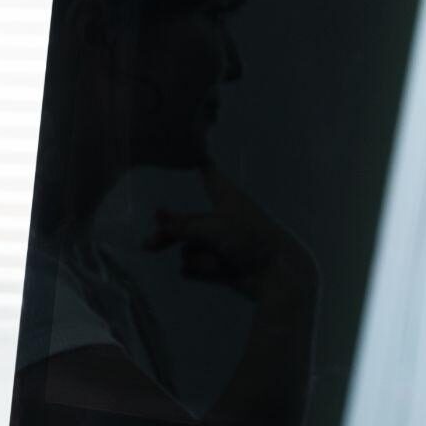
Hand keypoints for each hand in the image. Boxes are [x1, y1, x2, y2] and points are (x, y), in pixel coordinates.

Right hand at [144, 162, 316, 309]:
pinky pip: (196, 267)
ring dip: (195, 255)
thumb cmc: (250, 240)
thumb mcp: (212, 227)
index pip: (210, 177)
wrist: (277, 274)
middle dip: (169, 233)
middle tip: (148, 245)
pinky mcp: (221, 266)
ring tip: (211, 262)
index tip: (196, 151)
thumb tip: (157, 223)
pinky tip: (215, 271)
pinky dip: (200, 270)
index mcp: (228, 200)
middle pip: (188, 222)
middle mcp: (224, 220)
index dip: (201, 165)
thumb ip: (181, 226)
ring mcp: (222, 245)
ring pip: (190, 247)